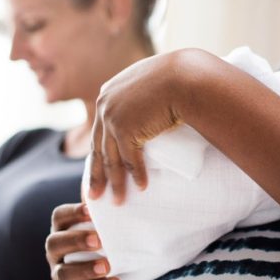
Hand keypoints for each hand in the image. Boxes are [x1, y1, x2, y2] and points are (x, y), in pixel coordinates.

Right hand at [46, 203, 126, 279]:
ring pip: (64, 273)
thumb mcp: (107, 231)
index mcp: (63, 231)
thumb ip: (107, 216)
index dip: (72, 213)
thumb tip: (118, 192)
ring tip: (107, 266)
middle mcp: (55, 252)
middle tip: (99, 240)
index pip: (58, 217)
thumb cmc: (108, 246)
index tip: (90, 211)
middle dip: (76, 240)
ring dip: (85, 269)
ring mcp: (59, 275)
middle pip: (54, 243)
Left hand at [89, 51, 188, 203]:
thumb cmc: (176, 78)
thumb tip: (148, 110)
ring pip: (111, 159)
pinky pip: (129, 159)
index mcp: (108, 94)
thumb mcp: (151, 83)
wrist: (185, 77)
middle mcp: (105, 105)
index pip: (100, 130)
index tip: (98, 170)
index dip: (99, 153)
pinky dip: (136, 176)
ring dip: (116, 183)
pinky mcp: (125, 129)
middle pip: (98, 148)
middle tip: (94, 196)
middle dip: (96, 175)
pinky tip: (142, 188)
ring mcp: (112, 117)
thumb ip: (141, 96)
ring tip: (118, 202)